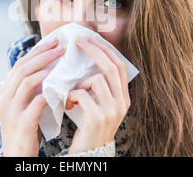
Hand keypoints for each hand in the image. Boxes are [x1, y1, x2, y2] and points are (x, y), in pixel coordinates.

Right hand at [0, 38, 64, 155]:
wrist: (16, 157)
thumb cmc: (25, 131)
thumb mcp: (23, 106)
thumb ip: (30, 90)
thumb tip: (49, 70)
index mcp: (4, 92)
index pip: (20, 64)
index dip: (37, 51)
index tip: (53, 42)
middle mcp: (4, 98)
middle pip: (23, 68)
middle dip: (43, 54)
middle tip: (60, 46)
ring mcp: (11, 110)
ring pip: (27, 80)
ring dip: (47, 68)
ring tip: (62, 61)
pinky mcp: (21, 122)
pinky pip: (37, 101)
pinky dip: (50, 91)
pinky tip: (63, 87)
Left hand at [65, 35, 130, 154]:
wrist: (89, 154)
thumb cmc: (90, 127)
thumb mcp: (101, 106)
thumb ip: (100, 87)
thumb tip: (89, 59)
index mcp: (124, 98)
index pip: (119, 66)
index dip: (106, 49)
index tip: (91, 38)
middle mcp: (122, 103)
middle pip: (111, 67)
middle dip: (94, 50)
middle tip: (78, 40)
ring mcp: (111, 111)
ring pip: (95, 80)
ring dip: (78, 83)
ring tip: (71, 95)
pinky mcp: (96, 118)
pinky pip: (82, 94)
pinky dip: (71, 96)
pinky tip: (68, 105)